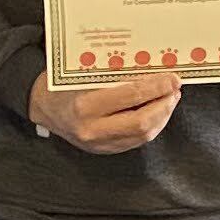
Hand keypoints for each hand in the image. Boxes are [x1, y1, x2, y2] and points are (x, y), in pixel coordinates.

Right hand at [29, 69, 181, 154]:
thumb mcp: (83, 73)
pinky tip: (157, 113)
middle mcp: (92, 129)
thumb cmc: (63, 85)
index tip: (171, 78)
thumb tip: (152, 68)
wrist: (44, 108)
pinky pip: (136, 141)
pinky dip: (151, 126)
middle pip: (142, 122)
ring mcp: (99, 144)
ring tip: (169, 99)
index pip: (132, 96)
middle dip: (164, 104)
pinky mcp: (104, 150)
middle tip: (175, 89)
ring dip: (161, 116)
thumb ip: (114, 73)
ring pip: (142, 135)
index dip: (156, 87)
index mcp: (86, 105)